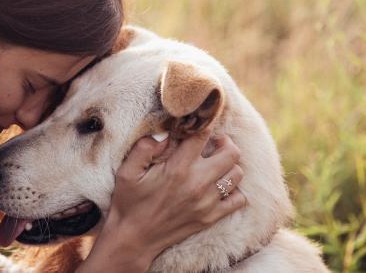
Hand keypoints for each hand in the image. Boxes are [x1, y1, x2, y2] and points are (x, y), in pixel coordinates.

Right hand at [78, 128, 244, 271]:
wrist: (133, 239)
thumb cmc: (129, 202)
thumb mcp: (127, 171)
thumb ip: (144, 147)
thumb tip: (164, 135)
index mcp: (178, 168)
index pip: (203, 135)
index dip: (201, 126)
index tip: (196, 128)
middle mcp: (197, 184)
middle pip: (231, 153)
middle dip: (224, 142)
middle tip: (213, 144)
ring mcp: (207, 202)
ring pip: (237, 174)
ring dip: (229, 165)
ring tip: (216, 164)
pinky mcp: (211, 218)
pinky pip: (238, 200)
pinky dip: (233, 190)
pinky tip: (219, 186)